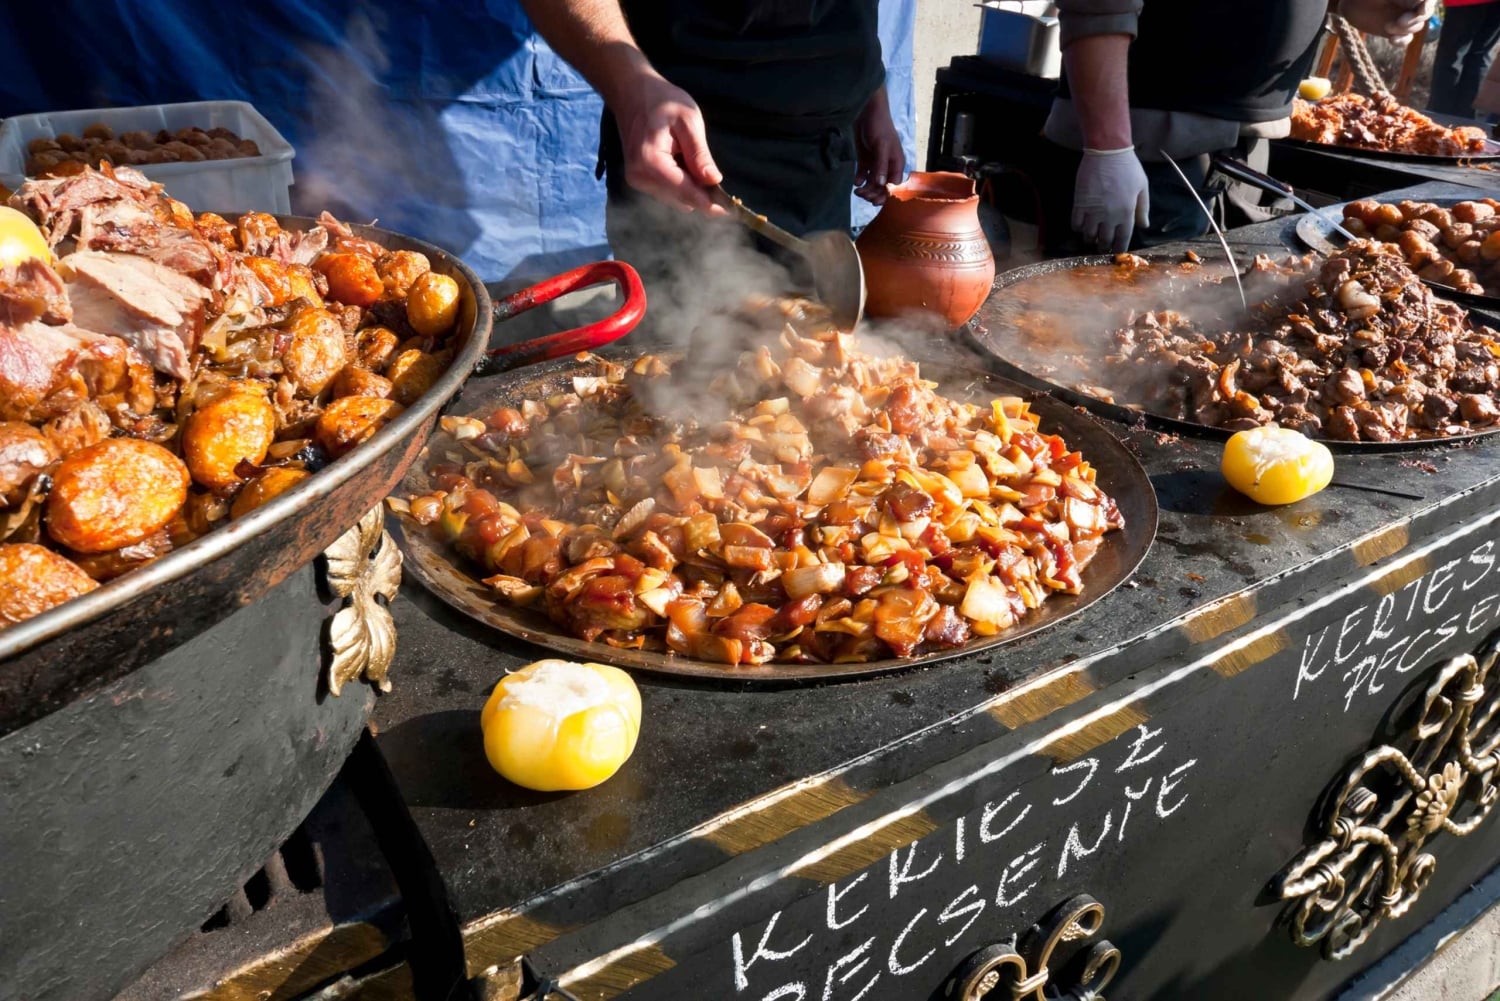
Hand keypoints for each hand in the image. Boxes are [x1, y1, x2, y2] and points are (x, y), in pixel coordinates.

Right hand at [609, 70, 726, 214]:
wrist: (631, 92)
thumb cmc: (661, 100)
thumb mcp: (688, 121)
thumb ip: (700, 154)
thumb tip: (714, 181)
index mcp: (650, 162)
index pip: (686, 192)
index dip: (710, 203)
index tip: (731, 211)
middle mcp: (640, 177)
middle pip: (681, 200)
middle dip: (702, 194)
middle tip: (719, 181)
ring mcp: (637, 180)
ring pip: (675, 199)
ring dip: (692, 189)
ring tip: (698, 163)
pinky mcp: (638, 180)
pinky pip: (667, 192)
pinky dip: (682, 184)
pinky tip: (685, 164)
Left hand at [855, 85, 905, 204]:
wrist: (866, 111)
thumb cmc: (879, 126)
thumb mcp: (881, 145)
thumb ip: (881, 165)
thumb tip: (882, 184)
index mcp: (896, 163)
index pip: (893, 186)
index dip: (885, 195)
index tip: (873, 201)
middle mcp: (887, 166)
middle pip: (882, 187)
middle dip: (873, 193)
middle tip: (861, 195)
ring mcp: (876, 163)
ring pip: (872, 183)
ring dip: (865, 189)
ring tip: (856, 191)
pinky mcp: (865, 160)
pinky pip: (863, 175)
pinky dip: (859, 180)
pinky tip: (856, 182)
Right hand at [1072, 147, 1149, 252]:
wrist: (1107, 152)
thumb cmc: (1128, 167)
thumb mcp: (1142, 187)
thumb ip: (1143, 208)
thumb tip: (1144, 225)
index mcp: (1126, 213)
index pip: (1122, 239)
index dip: (1119, 248)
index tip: (1117, 251)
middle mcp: (1109, 216)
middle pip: (1104, 240)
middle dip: (1103, 246)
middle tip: (1102, 246)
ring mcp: (1092, 211)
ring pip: (1088, 235)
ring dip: (1090, 239)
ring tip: (1091, 237)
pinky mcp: (1079, 204)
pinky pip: (1075, 224)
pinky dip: (1078, 228)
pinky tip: (1081, 225)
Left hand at [1338, 0, 1430, 41]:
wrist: (1349, 3)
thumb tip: (1414, 0)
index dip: (1428, 4)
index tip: (1422, 10)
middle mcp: (1410, 4)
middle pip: (1425, 13)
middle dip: (1414, 19)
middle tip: (1399, 22)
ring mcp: (1404, 18)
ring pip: (1416, 26)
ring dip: (1404, 29)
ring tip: (1387, 26)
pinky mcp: (1394, 31)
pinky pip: (1406, 38)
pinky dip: (1402, 41)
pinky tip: (1392, 40)